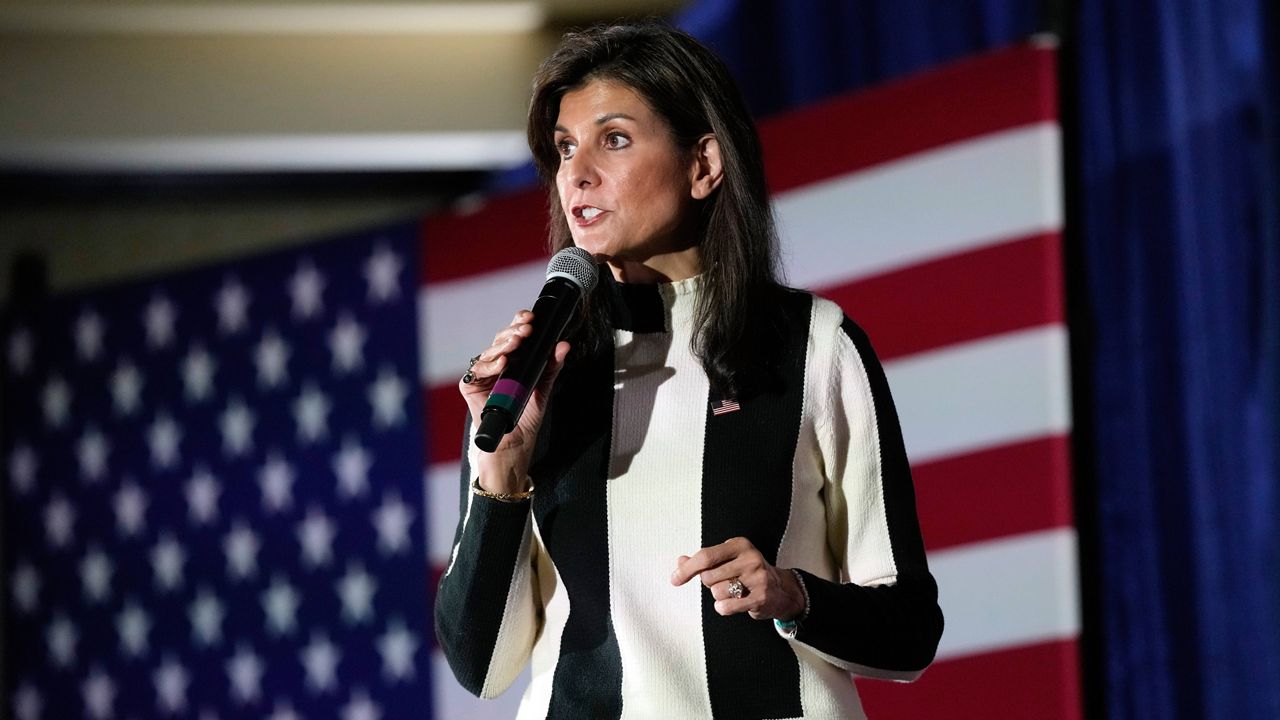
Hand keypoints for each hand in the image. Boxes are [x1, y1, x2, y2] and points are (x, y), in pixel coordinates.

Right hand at [460, 310, 570, 491]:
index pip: (514, 336)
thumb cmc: (525, 421)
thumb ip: (551, 367)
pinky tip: (501, 363)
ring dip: (502, 345)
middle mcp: (496, 366)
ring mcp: (483, 376)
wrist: (513, 447)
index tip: (531, 318)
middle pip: (500, 341)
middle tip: (526, 329)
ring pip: (488, 352)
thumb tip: (563, 345)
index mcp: (513, 363)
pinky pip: (476, 370)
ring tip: (516, 342)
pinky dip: (488, 365)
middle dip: (513, 332)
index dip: (519, 323)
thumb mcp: (543, 390)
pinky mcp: (471, 387)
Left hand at [670, 537, 804, 620]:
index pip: (706, 556)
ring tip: (734, 592)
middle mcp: (750, 558)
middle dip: (709, 583)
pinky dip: (723, 607)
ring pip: (716, 592)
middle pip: (708, 576)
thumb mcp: (728, 560)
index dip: (687, 569)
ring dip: (719, 596)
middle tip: (724, 582)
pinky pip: (727, 606)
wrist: (781, 590)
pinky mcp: (760, 597)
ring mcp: (757, 578)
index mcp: (739, 545)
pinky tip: (731, 604)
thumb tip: (680, 562)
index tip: (675, 579)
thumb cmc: (748, 573)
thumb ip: (703, 560)